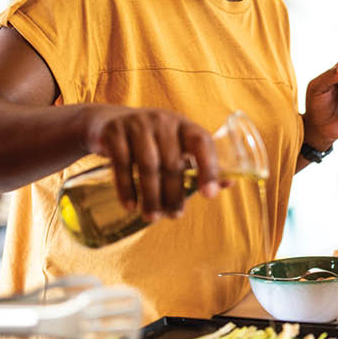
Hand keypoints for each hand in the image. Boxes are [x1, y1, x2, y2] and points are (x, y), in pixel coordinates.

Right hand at [82, 105, 220, 218]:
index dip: (208, 168)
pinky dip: (126, 188)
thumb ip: (201, 164)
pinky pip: (121, 165)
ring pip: (147, 166)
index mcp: (184, 126)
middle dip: (174, 194)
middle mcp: (163, 121)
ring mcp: (137, 124)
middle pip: (172, 163)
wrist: (109, 123)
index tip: (209, 195)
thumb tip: (229, 183)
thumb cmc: (153, 141)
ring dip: (151, 196)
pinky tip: (131, 206)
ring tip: (152, 217)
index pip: (202, 143)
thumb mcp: (177, 146)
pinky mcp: (114, 132)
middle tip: (175, 216)